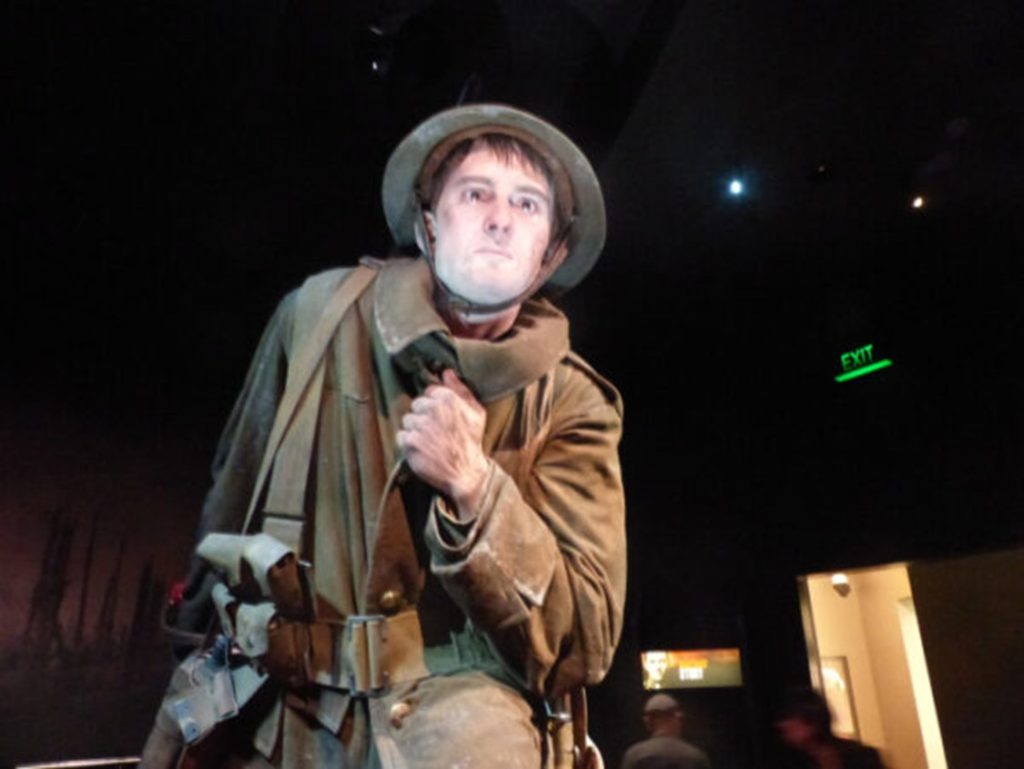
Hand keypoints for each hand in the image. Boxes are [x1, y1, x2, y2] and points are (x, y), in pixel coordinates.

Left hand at [396, 369, 489, 515]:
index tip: (442, 419)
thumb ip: (461, 390)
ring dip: (415, 430)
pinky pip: (401, 436)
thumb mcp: (476, 412)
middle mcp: (433, 409)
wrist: (466, 472)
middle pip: (416, 406)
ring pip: (408, 420)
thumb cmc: (471, 441)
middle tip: (436, 432)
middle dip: (423, 417)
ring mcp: (420, 425)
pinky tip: (421, 450)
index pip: (429, 393)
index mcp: (448, 398)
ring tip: (429, 442)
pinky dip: (408, 444)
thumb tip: (447, 372)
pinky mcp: (410, 442)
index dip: (435, 406)